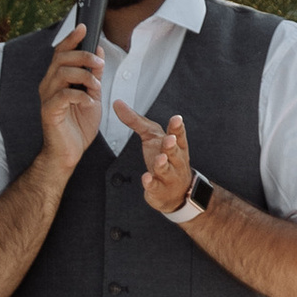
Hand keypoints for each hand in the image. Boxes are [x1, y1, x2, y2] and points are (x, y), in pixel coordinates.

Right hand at [37, 35, 104, 174]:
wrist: (69, 152)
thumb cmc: (78, 125)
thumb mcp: (92, 95)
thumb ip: (93, 75)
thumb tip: (98, 52)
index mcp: (57, 79)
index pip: (61, 52)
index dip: (71, 38)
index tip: (84, 27)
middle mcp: (49, 85)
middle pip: (61, 58)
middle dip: (83, 56)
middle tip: (99, 63)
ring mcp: (47, 97)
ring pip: (62, 73)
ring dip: (84, 76)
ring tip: (96, 87)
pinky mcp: (49, 111)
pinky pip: (63, 95)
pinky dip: (80, 96)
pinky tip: (89, 103)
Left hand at [118, 99, 197, 218]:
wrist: (176, 192)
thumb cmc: (165, 158)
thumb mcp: (151, 137)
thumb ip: (135, 121)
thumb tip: (117, 103)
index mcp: (176, 145)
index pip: (179, 135)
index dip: (177, 128)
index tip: (176, 119)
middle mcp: (175, 160)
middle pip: (175, 152)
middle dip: (172, 145)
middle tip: (169, 139)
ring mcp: (169, 176)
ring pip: (167, 169)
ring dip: (163, 164)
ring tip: (160, 159)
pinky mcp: (159, 190)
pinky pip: (156, 186)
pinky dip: (151, 183)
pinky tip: (146, 178)